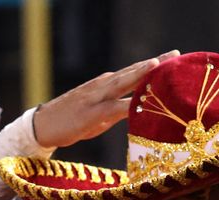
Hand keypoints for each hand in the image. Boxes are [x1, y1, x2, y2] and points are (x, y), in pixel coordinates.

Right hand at [32, 50, 179, 147]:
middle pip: (132, 72)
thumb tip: (138, 110)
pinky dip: (126, 105)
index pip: (134, 72)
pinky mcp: (90, 113)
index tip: (173, 56)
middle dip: (153, 64)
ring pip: (121, 83)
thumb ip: (119, 108)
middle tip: (175, 54)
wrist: (43, 125)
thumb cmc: (74, 120)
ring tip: (156, 65)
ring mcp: (96, 97)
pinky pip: (111, 108)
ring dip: (139, 74)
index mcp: (107, 85)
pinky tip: (139, 103)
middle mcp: (103, 86)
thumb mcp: (100, 114)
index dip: (153, 65)